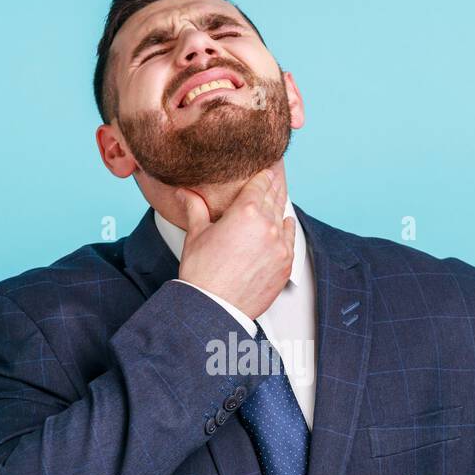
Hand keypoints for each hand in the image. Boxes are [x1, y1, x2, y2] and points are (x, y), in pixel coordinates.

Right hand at [175, 168, 295, 320]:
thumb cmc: (203, 274)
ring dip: (280, 206)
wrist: (214, 307)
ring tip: (279, 196)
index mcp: (246, 212)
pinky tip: (285, 223)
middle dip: (274, 186)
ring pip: (284, 216)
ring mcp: (280, 246)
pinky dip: (287, 229)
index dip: (264, 173)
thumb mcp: (196, 234)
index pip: (260, 183)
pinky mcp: (286, 264)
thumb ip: (195, 207)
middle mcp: (267, 226)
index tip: (267, 167)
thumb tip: (184, 192)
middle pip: (275, 197)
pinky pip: (290, 239)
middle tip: (275, 175)